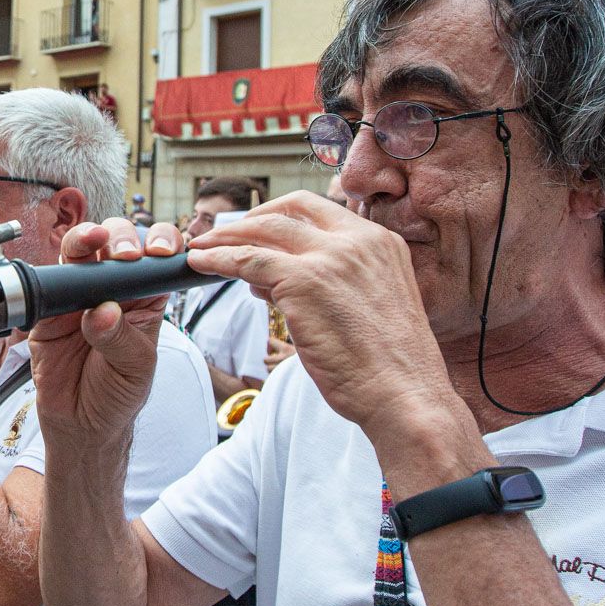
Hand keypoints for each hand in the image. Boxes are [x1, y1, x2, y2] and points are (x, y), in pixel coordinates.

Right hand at [29, 218, 180, 444]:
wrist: (81, 424)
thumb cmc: (118, 393)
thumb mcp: (135, 368)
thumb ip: (121, 338)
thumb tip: (102, 310)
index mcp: (145, 296)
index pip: (158, 256)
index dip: (163, 243)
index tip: (163, 252)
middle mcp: (114, 288)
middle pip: (117, 241)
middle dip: (123, 237)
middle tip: (127, 257)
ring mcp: (79, 293)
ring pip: (81, 248)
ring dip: (87, 238)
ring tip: (94, 243)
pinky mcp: (50, 307)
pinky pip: (50, 280)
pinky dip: (57, 272)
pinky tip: (65, 282)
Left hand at [186, 190, 456, 438]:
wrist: (405, 396)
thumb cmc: (387, 368)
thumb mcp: (365, 308)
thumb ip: (326, 285)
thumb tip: (266, 280)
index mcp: (380, 242)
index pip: (321, 210)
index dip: (281, 215)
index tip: (257, 227)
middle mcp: (359, 240)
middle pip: (290, 210)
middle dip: (250, 220)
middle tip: (222, 234)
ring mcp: (331, 257)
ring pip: (264, 230)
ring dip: (227, 237)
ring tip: (202, 248)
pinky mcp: (304, 281)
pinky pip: (248, 260)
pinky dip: (218, 260)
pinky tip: (200, 264)